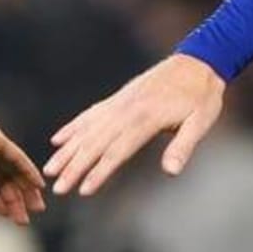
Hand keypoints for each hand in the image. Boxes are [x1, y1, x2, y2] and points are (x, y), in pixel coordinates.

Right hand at [45, 53, 225, 195]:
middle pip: (96, 142)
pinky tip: (58, 139)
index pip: (118, 150)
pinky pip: (90, 114)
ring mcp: (119, 103)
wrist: (198, 62)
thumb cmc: (202, 96)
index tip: (83, 190)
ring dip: (67, 150)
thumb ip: (183, 146)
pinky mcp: (118, 99)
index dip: (100, 171)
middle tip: (57, 188)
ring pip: (87, 129)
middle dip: (75, 166)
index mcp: (146, 118)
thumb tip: (171, 172)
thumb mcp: (201, 122)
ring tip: (49, 169)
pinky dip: (73, 127)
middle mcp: (127, 110)